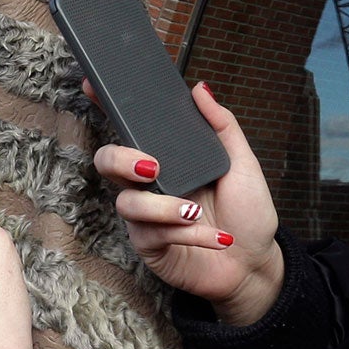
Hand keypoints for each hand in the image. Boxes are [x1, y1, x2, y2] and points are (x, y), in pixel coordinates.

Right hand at [93, 83, 283, 326]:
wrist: (255, 264)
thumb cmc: (248, 214)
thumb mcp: (242, 164)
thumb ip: (222, 125)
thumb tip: (200, 88)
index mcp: (168, 158)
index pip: (130, 128)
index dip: (105, 106)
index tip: (93, 85)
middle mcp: (149, 184)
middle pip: (107, 161)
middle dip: (121, 160)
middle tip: (152, 168)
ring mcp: (145, 215)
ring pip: (127, 203)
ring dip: (164, 207)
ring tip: (195, 213)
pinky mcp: (148, 245)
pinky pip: (150, 234)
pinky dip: (185, 234)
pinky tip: (215, 237)